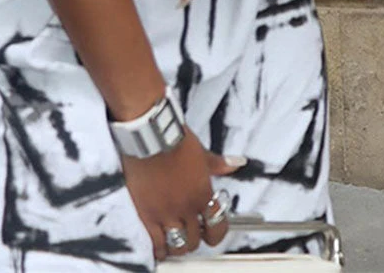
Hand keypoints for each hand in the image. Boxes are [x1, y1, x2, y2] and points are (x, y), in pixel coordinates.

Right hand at [122, 128, 243, 262]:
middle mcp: (187, 207)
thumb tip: (236, 163)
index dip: (215, 231)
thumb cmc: (173, 140)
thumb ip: (218, 163)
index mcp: (203, 193)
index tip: (210, 229)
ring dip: (179, 246)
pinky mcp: (148, 214)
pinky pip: (156, 242)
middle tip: (191, 233)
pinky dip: (160, 249)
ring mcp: (167, 213)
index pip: (217, 225)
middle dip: (195, 238)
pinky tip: (160, 247)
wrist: (150, 135)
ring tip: (176, 241)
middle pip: (195, 238)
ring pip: (178, 245)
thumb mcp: (200, 152)